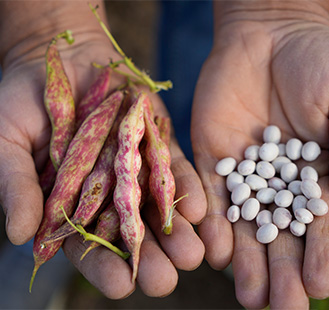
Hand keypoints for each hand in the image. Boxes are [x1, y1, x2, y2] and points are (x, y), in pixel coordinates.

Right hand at [0, 20, 205, 297]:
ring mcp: (137, 173)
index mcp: (68, 208)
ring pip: (160, 212)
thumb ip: (17, 186)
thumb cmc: (20, 102)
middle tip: (168, 281)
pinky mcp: (159, 147)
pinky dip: (188, 190)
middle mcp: (107, 198)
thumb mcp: (7, 142)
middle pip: (132, 237)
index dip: (103, 267)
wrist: (59, 55)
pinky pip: (176, 172)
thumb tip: (20, 237)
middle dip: (151, 260)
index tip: (121, 286)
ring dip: (178, 234)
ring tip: (195, 255)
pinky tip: (204, 211)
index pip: (87, 248)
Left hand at [191, 2, 328, 307]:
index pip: (327, 228)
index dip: (325, 256)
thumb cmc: (324, 61)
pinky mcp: (212, 160)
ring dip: (248, 265)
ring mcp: (247, 177)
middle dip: (285, 276)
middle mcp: (284, 188)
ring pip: (247, 231)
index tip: (322, 285)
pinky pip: (211, 199)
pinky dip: (213, 226)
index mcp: (325, 179)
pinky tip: (216, 252)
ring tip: (251, 298)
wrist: (272, 29)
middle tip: (284, 309)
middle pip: (285, 241)